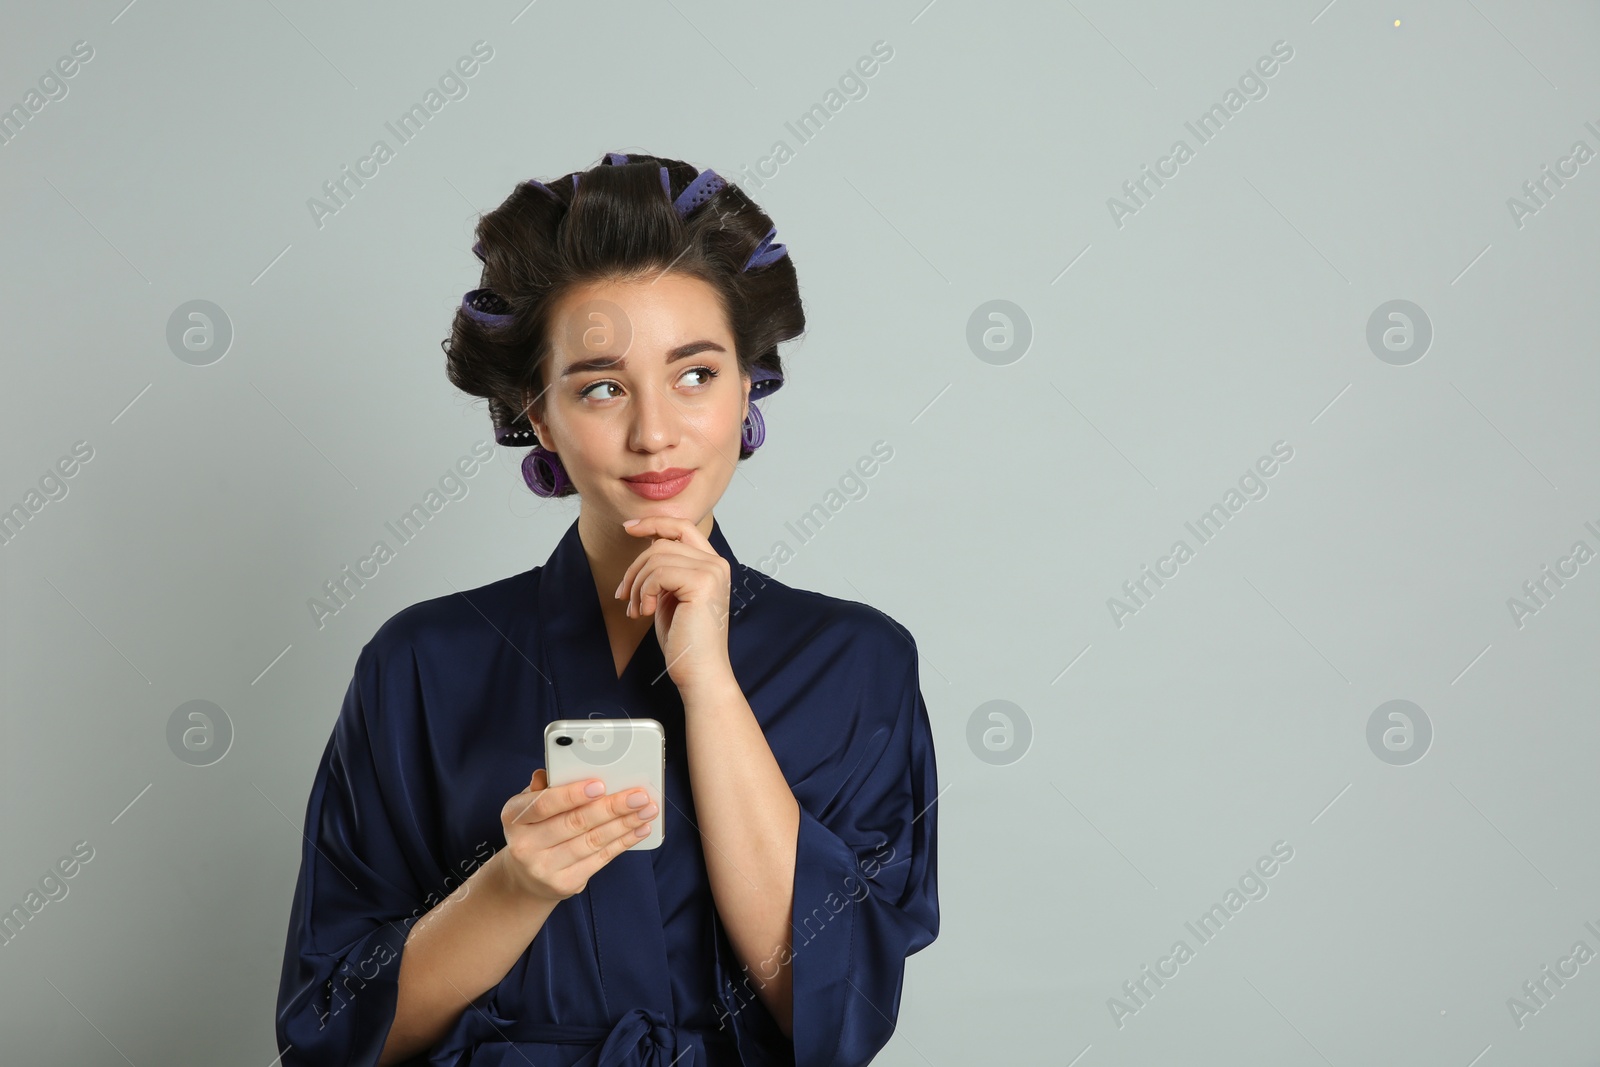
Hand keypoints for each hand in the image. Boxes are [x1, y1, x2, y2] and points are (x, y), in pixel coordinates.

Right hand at [497, 768, 658, 901]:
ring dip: (624, 824)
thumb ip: (544, 787)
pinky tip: (639, 829)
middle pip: (575, 823)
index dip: (572, 794)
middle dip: (611, 807)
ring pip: (592, 841)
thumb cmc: (534, 829)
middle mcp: (525, 846)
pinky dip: (624, 842)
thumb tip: (556, 769)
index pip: (544, 804)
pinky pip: (601, 859)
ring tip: (646, 810)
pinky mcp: (565, 883)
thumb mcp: (529, 806)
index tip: (600, 784)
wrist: (526, 878)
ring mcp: (545, 868)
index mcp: (514, 817)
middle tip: (638, 795)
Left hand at [614, 515, 736, 695]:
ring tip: (637, 610)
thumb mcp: (671, 597)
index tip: (628, 528)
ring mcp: (712, 571)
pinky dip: (644, 592)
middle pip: (662, 543)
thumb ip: (666, 570)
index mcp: (712, 565)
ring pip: (656, 557)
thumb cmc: (685, 641)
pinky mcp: (702, 583)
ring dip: (637, 585)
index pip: (682, 527)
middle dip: (635, 569)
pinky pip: (658, 573)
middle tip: (624, 596)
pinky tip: (647, 613)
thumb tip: (648, 543)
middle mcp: (717, 564)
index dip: (654, 523)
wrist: (700, 672)